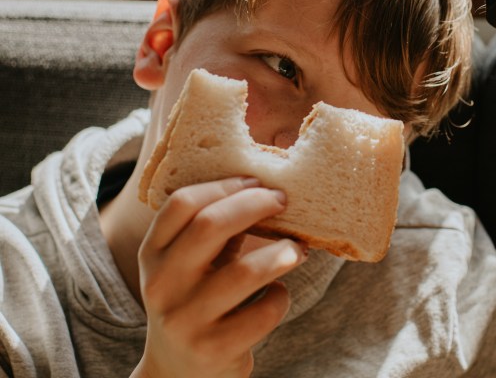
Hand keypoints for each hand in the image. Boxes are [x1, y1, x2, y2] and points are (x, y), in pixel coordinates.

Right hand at [131, 177, 307, 377]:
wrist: (178, 373)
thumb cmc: (195, 301)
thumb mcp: (188, 264)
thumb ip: (214, 231)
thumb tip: (266, 190)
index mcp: (153, 255)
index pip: (181, 204)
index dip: (224, 185)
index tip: (257, 181)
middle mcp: (163, 285)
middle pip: (210, 226)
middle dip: (255, 205)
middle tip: (283, 201)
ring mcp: (186, 319)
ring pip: (245, 272)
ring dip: (282, 253)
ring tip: (298, 249)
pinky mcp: (214, 348)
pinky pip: (263, 311)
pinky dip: (281, 297)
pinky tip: (278, 295)